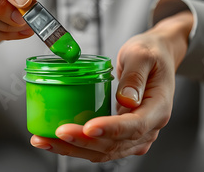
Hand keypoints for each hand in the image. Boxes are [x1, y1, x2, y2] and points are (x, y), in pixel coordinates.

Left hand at [30, 11, 192, 161]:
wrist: (158, 56)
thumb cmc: (152, 53)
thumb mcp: (143, 55)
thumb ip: (135, 76)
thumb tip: (125, 100)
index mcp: (158, 109)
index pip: (134, 126)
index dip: (109, 129)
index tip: (87, 127)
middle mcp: (149, 128)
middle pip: (114, 144)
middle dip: (82, 141)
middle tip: (57, 132)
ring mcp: (136, 135)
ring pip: (103, 151)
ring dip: (73, 149)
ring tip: (45, 140)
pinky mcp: (123, 135)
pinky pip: (100, 146)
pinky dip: (77, 146)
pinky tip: (56, 140)